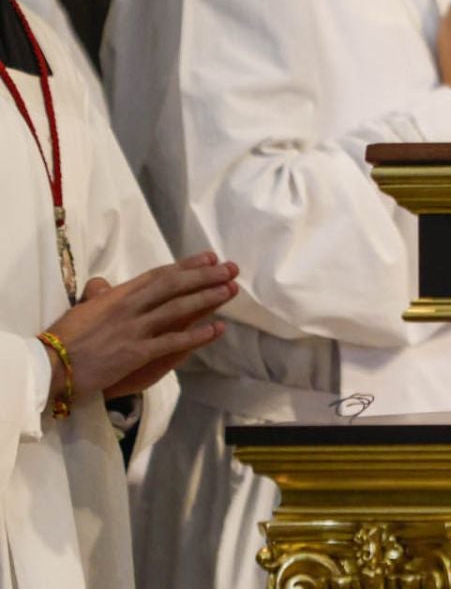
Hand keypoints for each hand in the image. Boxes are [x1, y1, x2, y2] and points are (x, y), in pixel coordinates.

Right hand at [41, 251, 237, 404]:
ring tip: (230, 289)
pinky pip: (172, 341)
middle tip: (231, 268)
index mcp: (117, 295)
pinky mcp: (136, 353)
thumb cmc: (62, 338)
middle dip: (205, 276)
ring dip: (207, 298)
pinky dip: (197, 335)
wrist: (48, 366)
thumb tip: (102, 284)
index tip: (210, 257)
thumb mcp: (81, 310)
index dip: (186, 265)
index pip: (158, 275)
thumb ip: (98, 296)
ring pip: (177, 309)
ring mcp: (134, 329)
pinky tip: (217, 329)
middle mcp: (129, 307)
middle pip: (173, 286)